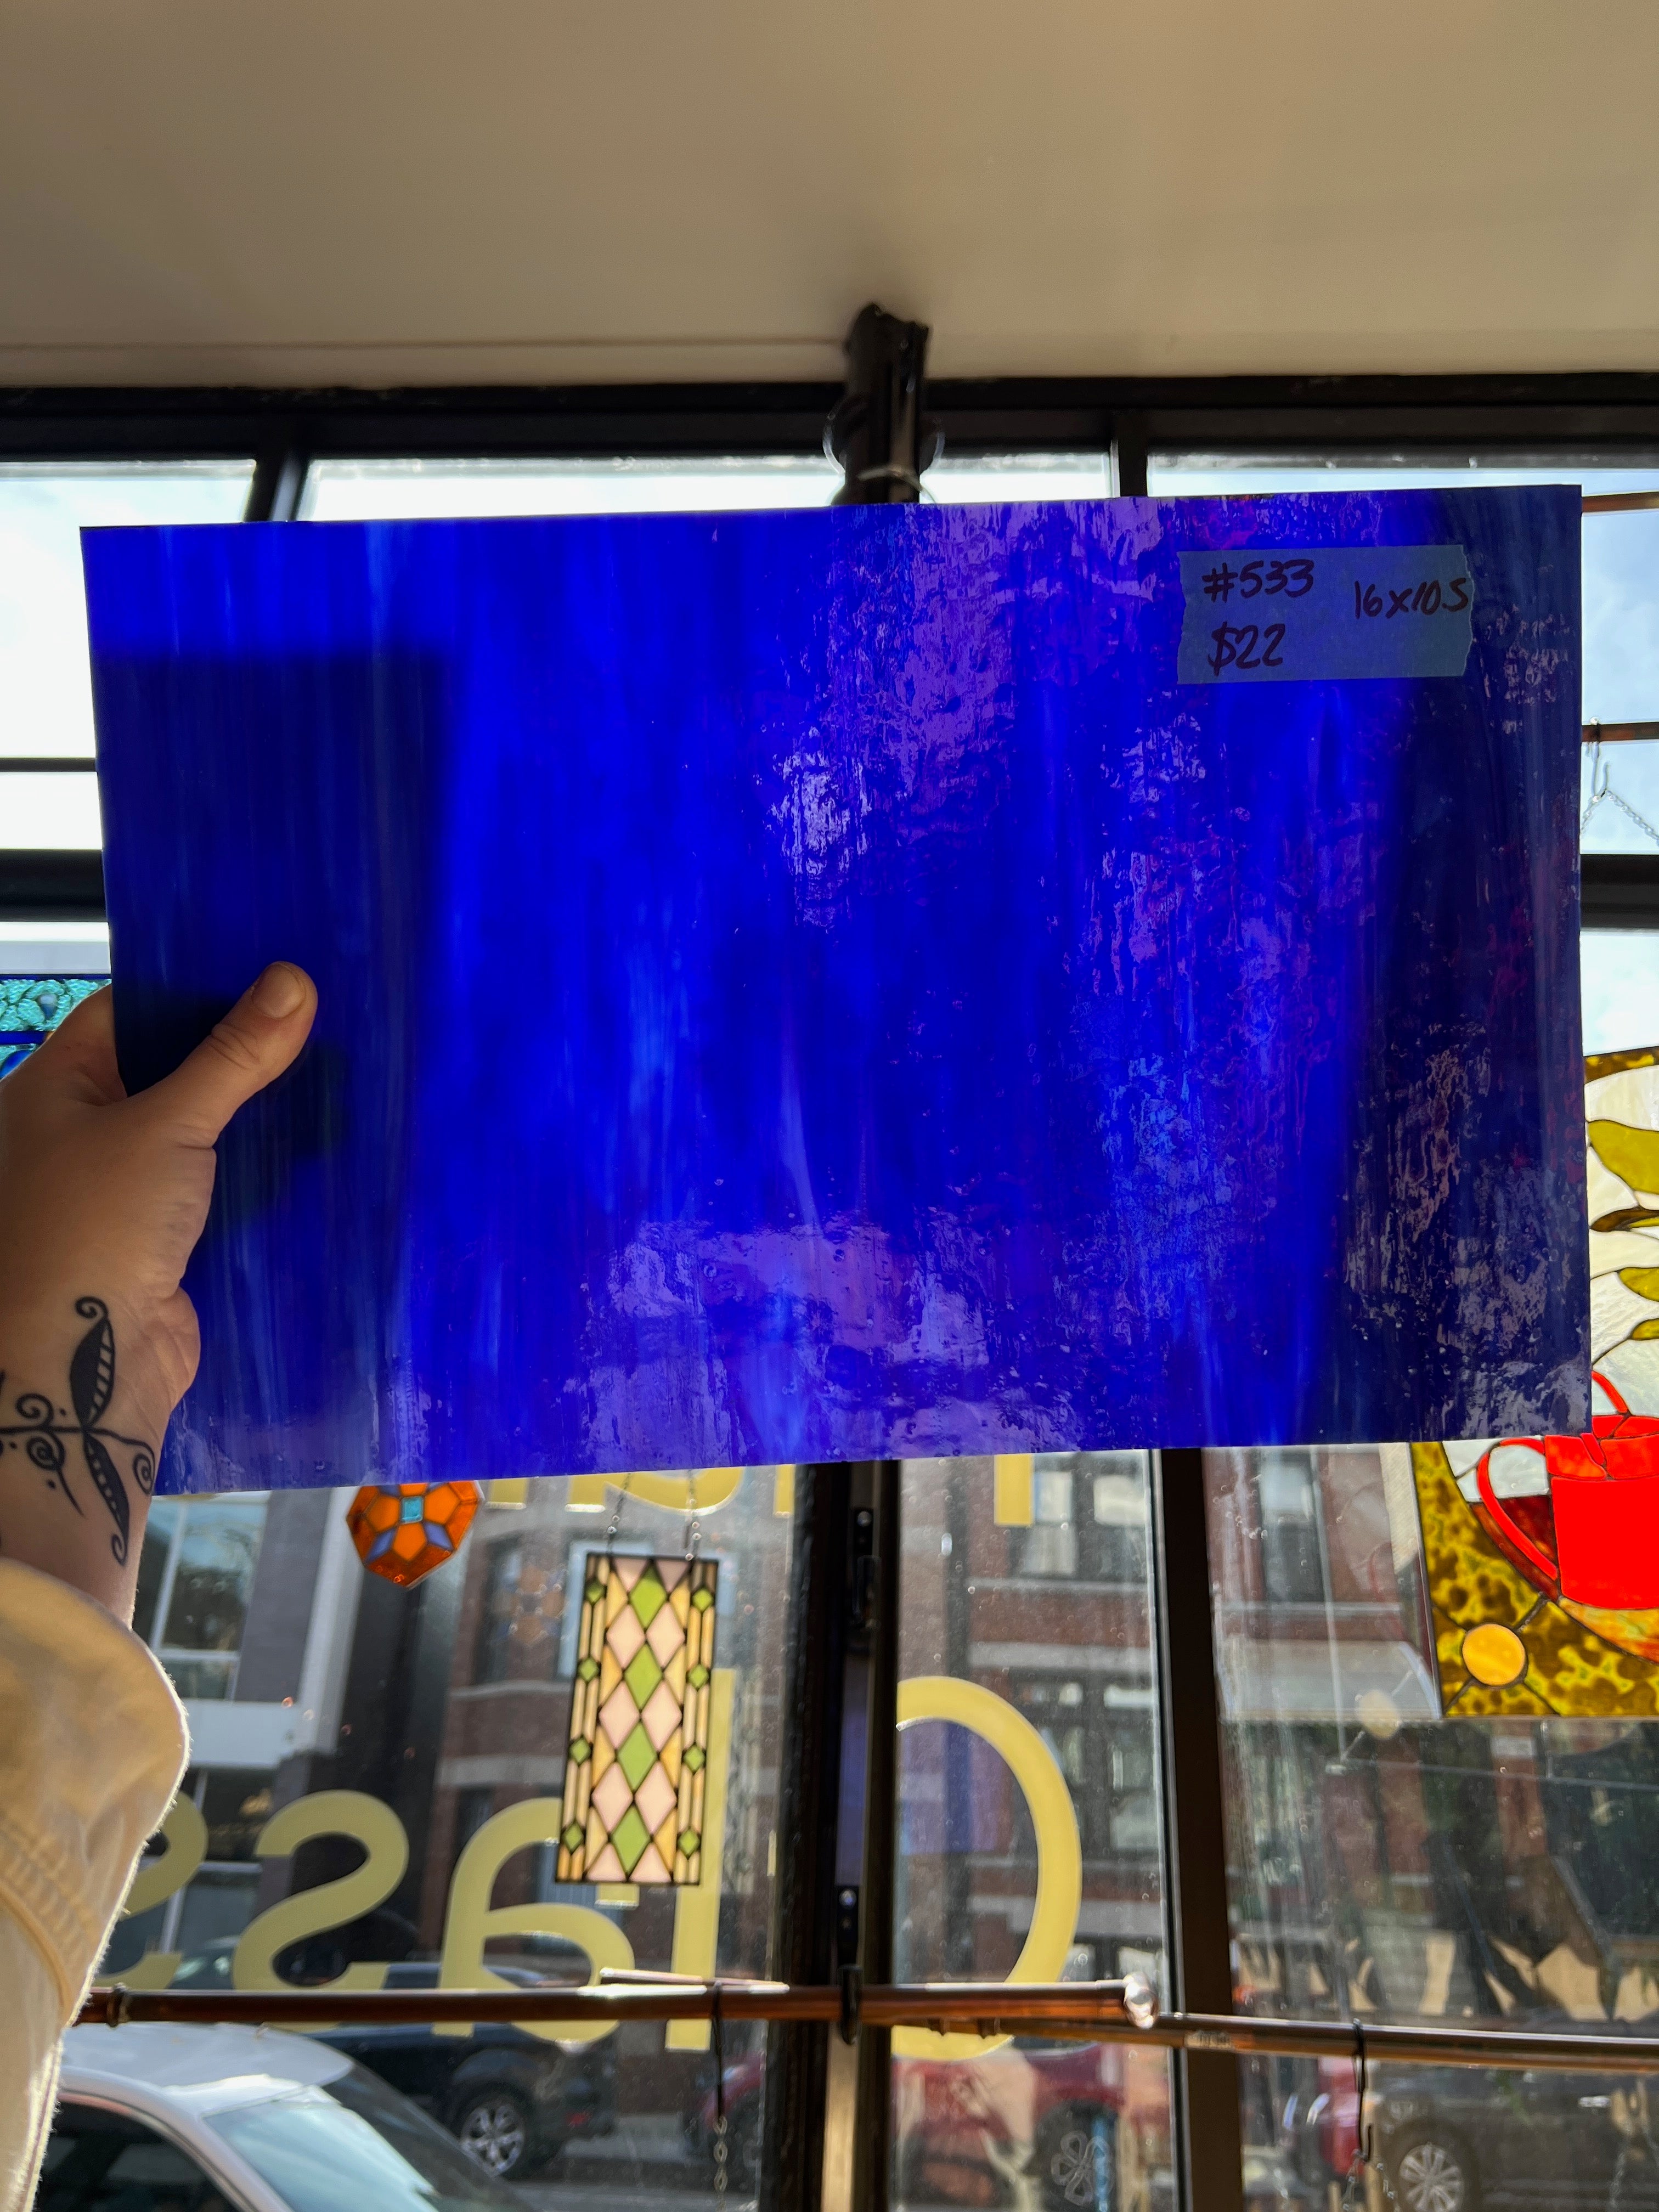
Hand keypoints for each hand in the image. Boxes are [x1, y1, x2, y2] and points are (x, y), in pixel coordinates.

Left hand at [0, 964, 315, 1618]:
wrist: (78, 1374)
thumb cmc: (91, 1232)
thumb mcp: (166, 1125)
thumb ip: (233, 1056)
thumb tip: (293, 979)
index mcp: (50, 1090)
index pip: (128, 1012)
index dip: (195, 988)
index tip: (270, 968)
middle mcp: (75, 1136)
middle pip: (167, 1073)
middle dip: (238, 1055)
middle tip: (320, 1016)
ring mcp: (118, 1195)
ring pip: (196, 1136)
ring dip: (253, 1119)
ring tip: (333, 1075)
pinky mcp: (160, 1245)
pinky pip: (215, 1193)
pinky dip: (258, 1177)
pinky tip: (317, 1153)